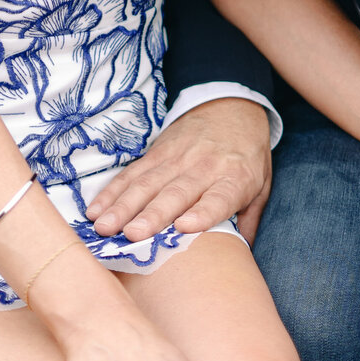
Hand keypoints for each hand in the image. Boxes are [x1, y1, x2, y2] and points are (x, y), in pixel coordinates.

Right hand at [87, 97, 272, 245]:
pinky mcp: (157, 152)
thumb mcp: (262, 184)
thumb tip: (242, 256)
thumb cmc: (247, 153)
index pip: (218, 197)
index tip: (184, 227)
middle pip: (176, 192)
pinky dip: (112, 191)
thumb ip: (250, 219)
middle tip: (132, 235)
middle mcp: (203, 167)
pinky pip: (132, 173)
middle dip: (152, 215)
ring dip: (123, 205)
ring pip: (147, 183)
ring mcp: (177, 157)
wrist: (231, 104)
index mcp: (234, 178)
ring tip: (105, 226)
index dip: (202, 213)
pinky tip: (96, 208)